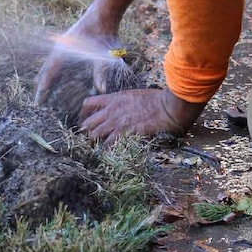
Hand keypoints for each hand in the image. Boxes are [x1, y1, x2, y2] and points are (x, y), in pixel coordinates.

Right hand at [36, 0, 144, 104]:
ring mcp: (64, 43)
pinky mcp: (70, 40)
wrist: (104, 13)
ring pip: (50, 61)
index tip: (39, 99)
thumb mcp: (103, 55)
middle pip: (46, 67)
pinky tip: (58, 70)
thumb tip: (102, 90)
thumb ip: (101, 72)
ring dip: (46, 74)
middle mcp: (61, 47)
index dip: (44, 87)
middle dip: (42, 82)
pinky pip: (57, 56)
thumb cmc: (103, 33)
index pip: (50, 72)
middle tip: (38, 97)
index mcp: (64, 51)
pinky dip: (54, 66)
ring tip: (42, 84)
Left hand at [79, 87, 205, 143]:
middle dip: (87, 133)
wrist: (168, 107)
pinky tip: (107, 156)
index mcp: (113, 99)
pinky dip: (106, 151)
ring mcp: (116, 122)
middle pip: (87, 123)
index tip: (85, 122)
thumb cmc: (157, 100)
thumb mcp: (135, 95)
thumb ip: (123, 102)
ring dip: (95, 143)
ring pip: (94, 135)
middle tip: (91, 141)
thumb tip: (121, 109)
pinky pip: (107, 145)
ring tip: (97, 150)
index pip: (88, 104)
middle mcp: (110, 110)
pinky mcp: (124, 133)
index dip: (83, 115)